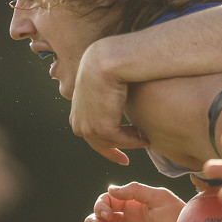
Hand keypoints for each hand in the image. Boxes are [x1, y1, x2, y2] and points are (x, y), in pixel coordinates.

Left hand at [69, 41, 148, 164]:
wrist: (105, 61)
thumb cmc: (105, 66)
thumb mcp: (98, 84)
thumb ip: (101, 96)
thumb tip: (109, 99)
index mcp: (76, 113)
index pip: (90, 134)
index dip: (104, 142)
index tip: (116, 148)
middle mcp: (78, 123)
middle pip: (99, 144)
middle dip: (114, 152)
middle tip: (125, 160)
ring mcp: (89, 127)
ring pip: (113, 142)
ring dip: (129, 143)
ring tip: (144, 140)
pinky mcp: (102, 128)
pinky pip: (122, 140)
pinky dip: (135, 142)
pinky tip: (145, 139)